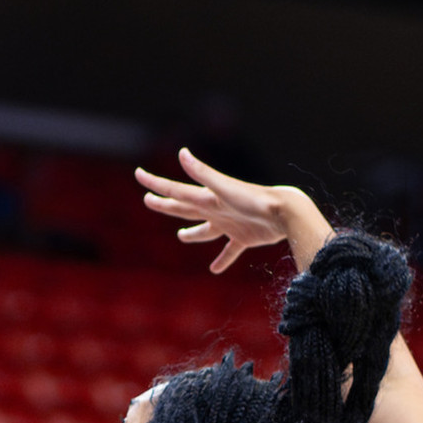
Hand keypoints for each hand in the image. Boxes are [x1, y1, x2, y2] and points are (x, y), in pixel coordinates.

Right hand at [137, 148, 329, 272]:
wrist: (284, 213)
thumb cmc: (254, 199)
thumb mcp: (223, 187)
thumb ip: (202, 173)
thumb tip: (182, 153)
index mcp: (207, 198)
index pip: (176, 191)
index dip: (156, 184)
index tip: (138, 174)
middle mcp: (216, 210)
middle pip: (185, 208)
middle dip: (166, 205)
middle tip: (148, 200)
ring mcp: (230, 224)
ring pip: (206, 230)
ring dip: (193, 234)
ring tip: (181, 236)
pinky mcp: (244, 238)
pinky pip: (230, 251)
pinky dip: (223, 259)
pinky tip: (215, 270)